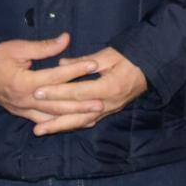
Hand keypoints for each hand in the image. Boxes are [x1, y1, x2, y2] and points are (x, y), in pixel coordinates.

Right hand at [0, 33, 101, 124]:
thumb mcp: (19, 48)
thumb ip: (44, 47)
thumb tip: (66, 38)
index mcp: (25, 82)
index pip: (56, 76)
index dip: (76, 70)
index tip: (94, 65)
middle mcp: (25, 100)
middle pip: (57, 103)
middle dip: (80, 103)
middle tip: (101, 102)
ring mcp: (23, 109)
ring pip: (52, 116)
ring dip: (73, 117)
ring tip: (94, 116)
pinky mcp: (22, 113)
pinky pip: (43, 121)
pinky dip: (60, 123)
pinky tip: (75, 123)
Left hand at [28, 46, 147, 135]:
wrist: (152, 66)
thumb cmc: (131, 57)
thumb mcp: (110, 54)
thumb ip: (85, 61)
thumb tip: (61, 63)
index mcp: (110, 87)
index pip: (78, 92)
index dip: (57, 92)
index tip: (38, 92)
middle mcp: (110, 103)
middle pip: (78, 114)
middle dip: (54, 116)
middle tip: (32, 121)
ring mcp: (111, 109)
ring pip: (82, 122)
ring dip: (60, 127)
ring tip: (40, 131)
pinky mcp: (110, 111)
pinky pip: (89, 121)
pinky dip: (74, 125)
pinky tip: (60, 127)